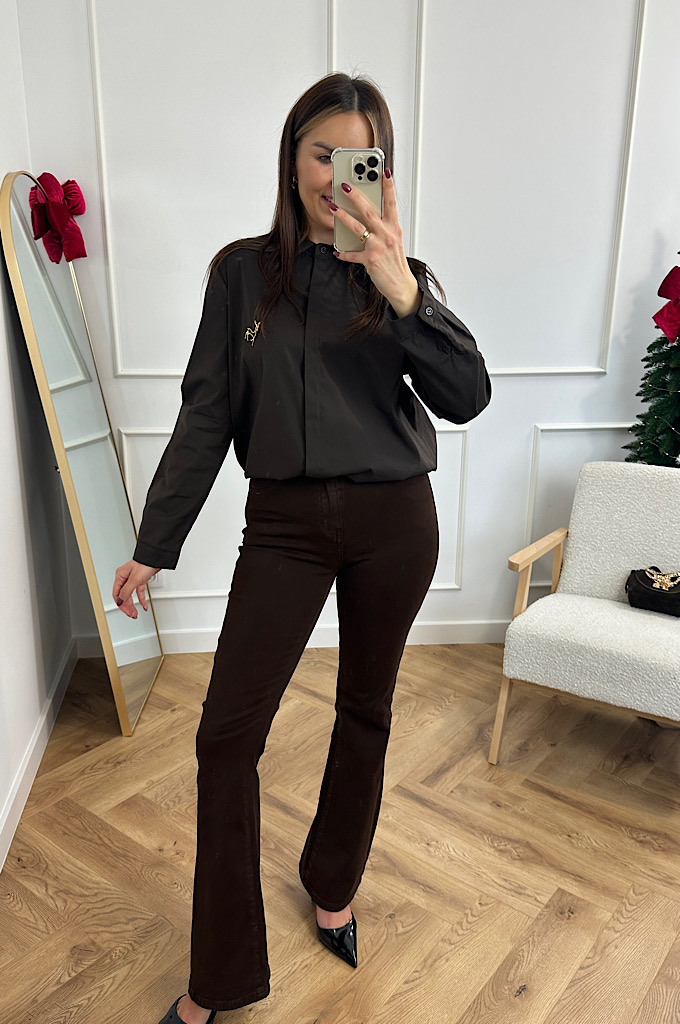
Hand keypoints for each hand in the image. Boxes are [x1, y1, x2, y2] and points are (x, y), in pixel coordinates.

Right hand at [112, 559, 160, 618]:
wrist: (156, 558)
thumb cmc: (145, 563)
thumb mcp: (134, 579)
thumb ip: (126, 591)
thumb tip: (120, 601)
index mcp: (120, 576)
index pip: (117, 594)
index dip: (121, 604)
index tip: (126, 611)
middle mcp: (125, 578)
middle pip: (123, 596)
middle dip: (127, 606)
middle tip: (131, 614)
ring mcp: (133, 579)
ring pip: (131, 595)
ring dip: (133, 605)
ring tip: (135, 613)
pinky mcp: (141, 579)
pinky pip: (139, 592)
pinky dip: (141, 599)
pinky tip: (144, 605)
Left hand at [330, 170, 419, 315]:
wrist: (401, 285)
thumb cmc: (396, 262)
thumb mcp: (394, 240)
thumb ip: (384, 227)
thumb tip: (371, 214)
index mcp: (394, 228)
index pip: (391, 203)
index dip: (388, 187)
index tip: (384, 172)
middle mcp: (387, 235)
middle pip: (369, 211)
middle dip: (355, 197)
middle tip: (344, 186)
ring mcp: (378, 247)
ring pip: (358, 227)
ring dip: (343, 217)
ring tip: (332, 207)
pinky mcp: (370, 260)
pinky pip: (352, 254)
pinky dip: (343, 252)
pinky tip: (336, 250)